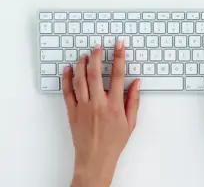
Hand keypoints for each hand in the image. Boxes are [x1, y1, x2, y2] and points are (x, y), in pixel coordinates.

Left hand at [62, 41, 140, 186]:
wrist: (95, 158)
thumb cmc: (114, 142)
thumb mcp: (131, 122)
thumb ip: (134, 100)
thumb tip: (137, 83)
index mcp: (114, 106)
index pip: (118, 76)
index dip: (119, 58)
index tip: (119, 46)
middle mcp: (98, 104)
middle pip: (96, 74)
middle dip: (97, 56)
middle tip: (98, 47)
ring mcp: (83, 107)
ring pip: (80, 80)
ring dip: (82, 64)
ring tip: (85, 55)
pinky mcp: (72, 111)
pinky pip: (67, 91)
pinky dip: (67, 78)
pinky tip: (68, 69)